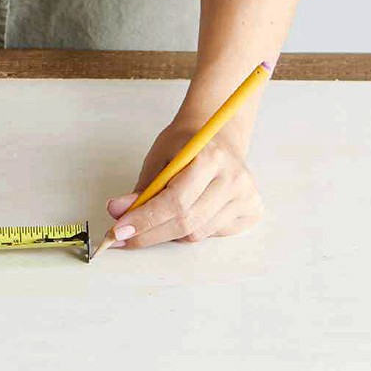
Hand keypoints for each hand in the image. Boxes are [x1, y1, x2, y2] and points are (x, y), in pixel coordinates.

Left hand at [104, 121, 263, 248]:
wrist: (218, 134)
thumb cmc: (186, 144)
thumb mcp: (159, 157)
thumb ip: (142, 188)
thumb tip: (118, 213)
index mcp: (211, 158)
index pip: (175, 202)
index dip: (144, 220)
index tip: (118, 230)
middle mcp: (234, 179)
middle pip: (186, 223)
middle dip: (149, 234)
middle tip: (123, 236)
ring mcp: (247, 196)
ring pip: (197, 234)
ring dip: (168, 232)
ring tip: (157, 217)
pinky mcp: (252, 209)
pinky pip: (212, 234)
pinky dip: (191, 230)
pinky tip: (188, 212)